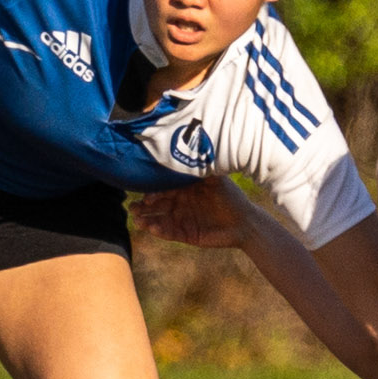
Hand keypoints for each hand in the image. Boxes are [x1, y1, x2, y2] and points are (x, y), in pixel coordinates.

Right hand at [131, 175, 252, 248]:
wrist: (244, 222)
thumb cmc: (231, 196)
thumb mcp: (216, 178)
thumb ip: (202, 166)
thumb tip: (191, 145)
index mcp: (183, 187)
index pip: (162, 187)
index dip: (152, 190)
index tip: (146, 192)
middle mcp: (178, 202)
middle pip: (154, 203)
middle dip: (142, 205)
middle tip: (133, 207)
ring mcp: (180, 218)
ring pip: (157, 218)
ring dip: (146, 219)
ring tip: (138, 220)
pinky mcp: (184, 233)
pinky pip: (168, 232)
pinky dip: (159, 230)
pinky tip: (152, 229)